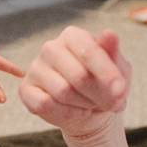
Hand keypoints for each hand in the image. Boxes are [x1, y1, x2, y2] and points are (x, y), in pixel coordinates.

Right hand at [18, 26, 130, 140]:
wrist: (91, 110)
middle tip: (111, 103)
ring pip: (63, 92)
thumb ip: (112, 52)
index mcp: (73, 36)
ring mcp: (35, 68)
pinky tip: (74, 110)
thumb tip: (109, 33)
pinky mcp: (25, 89)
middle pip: (78, 76)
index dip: (107, 75)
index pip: (89, 52)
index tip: (121, 93)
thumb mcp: (117, 68)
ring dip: (84, 105)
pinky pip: (44, 105)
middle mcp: (50, 48)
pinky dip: (66, 113)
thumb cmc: (105, 84)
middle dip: (99, 95)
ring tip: (91, 103)